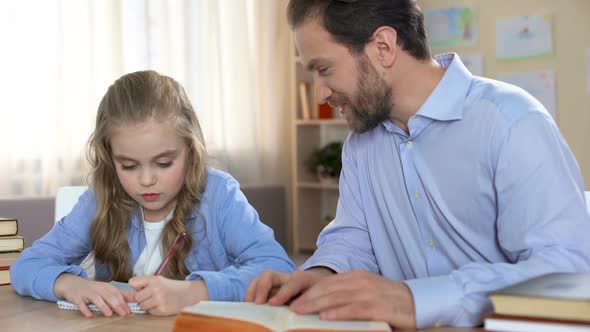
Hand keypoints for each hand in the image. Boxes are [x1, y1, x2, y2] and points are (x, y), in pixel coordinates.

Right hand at [54, 274, 134, 317]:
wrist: (73, 284)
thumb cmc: (93, 289)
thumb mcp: (107, 289)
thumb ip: (119, 294)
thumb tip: (134, 298)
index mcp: (106, 287)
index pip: (117, 294)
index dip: (123, 302)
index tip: (129, 311)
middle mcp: (98, 288)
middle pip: (109, 296)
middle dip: (117, 305)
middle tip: (123, 314)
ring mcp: (87, 293)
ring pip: (97, 299)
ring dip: (103, 307)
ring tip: (109, 315)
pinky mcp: (77, 297)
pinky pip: (81, 304)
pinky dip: (85, 309)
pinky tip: (89, 315)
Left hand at [128, 275, 206, 315]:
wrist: (187, 293)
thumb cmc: (170, 287)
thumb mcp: (157, 280)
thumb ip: (142, 284)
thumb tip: (126, 295)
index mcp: (154, 279)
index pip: (132, 282)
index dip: (135, 287)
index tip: (140, 288)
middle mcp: (156, 288)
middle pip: (136, 297)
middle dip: (141, 298)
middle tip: (151, 296)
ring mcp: (159, 300)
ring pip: (142, 306)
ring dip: (147, 305)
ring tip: (156, 300)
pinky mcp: (162, 310)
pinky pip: (150, 312)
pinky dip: (154, 310)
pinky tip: (161, 305)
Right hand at [245, 267, 333, 304]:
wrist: (317, 283)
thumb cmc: (319, 294)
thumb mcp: (320, 299)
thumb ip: (312, 305)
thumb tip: (302, 322)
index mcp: (303, 280)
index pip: (292, 282)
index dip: (283, 292)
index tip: (273, 304)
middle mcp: (286, 278)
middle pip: (269, 275)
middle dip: (262, 288)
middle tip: (258, 304)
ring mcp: (276, 282)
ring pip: (260, 279)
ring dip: (252, 291)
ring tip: (249, 306)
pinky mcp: (269, 288)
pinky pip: (256, 287)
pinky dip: (250, 295)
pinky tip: (250, 308)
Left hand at [289, 270, 415, 329]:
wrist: (420, 303)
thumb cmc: (390, 301)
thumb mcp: (367, 292)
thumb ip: (348, 295)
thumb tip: (324, 306)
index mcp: (357, 277)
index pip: (328, 282)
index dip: (310, 291)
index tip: (295, 299)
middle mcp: (362, 282)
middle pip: (329, 289)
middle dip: (309, 298)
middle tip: (292, 308)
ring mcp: (370, 293)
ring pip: (338, 298)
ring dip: (317, 305)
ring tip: (301, 312)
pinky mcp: (379, 307)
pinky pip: (355, 310)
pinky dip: (339, 313)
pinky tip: (325, 318)